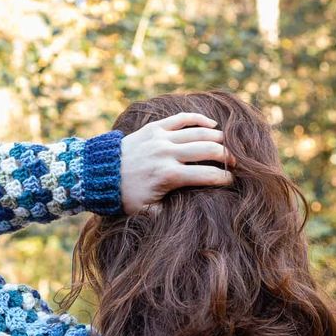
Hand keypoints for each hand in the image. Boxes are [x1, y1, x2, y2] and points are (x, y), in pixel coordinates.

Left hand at [119, 111, 235, 215]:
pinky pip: (182, 118)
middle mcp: (168, 153)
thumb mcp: (146, 212)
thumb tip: (190, 217)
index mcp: (169, 176)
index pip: (207, 175)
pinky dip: (199, 119)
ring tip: (227, 146)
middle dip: (226, 156)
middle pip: (208, 150)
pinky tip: (212, 125)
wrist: (100, 173)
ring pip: (199, 132)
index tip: (232, 182)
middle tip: (235, 163)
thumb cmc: (126, 197)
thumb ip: (168, 214)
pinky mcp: (155, 127)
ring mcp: (161, 137)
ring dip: (217, 138)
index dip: (224, 179)